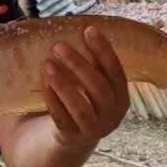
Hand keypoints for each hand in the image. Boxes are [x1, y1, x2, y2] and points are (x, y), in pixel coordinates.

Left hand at [40, 26, 128, 147]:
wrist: (75, 137)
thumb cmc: (86, 100)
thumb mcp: (96, 87)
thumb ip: (94, 66)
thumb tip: (80, 27)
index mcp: (122, 99)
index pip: (116, 72)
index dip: (104, 50)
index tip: (88, 30)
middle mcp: (112, 116)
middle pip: (98, 88)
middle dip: (79, 65)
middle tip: (59, 46)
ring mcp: (93, 130)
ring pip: (80, 107)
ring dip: (63, 84)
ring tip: (47, 64)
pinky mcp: (73, 138)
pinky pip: (62, 119)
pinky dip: (52, 100)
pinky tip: (44, 84)